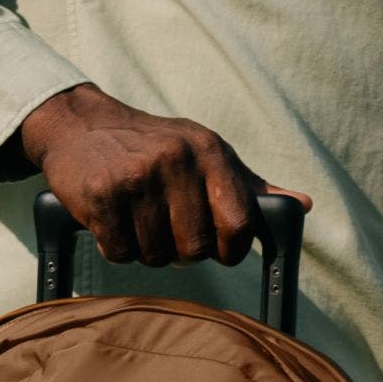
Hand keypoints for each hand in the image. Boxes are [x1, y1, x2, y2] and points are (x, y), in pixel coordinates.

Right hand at [15, 82, 308, 268]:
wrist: (81, 126)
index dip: (230, 249)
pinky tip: (112, 220)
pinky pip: (120, 253)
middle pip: (195, 250)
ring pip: (155, 256)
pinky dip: (115, 247)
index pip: (239, 225)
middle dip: (182, 251)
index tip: (218, 248)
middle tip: (167, 228)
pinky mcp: (101, 196)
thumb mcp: (206, 154)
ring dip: (146, 249)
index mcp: (209, 152)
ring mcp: (136, 178)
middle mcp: (175, 161)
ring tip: (137, 218)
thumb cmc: (155, 147)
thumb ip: (251, 187)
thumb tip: (301, 206)